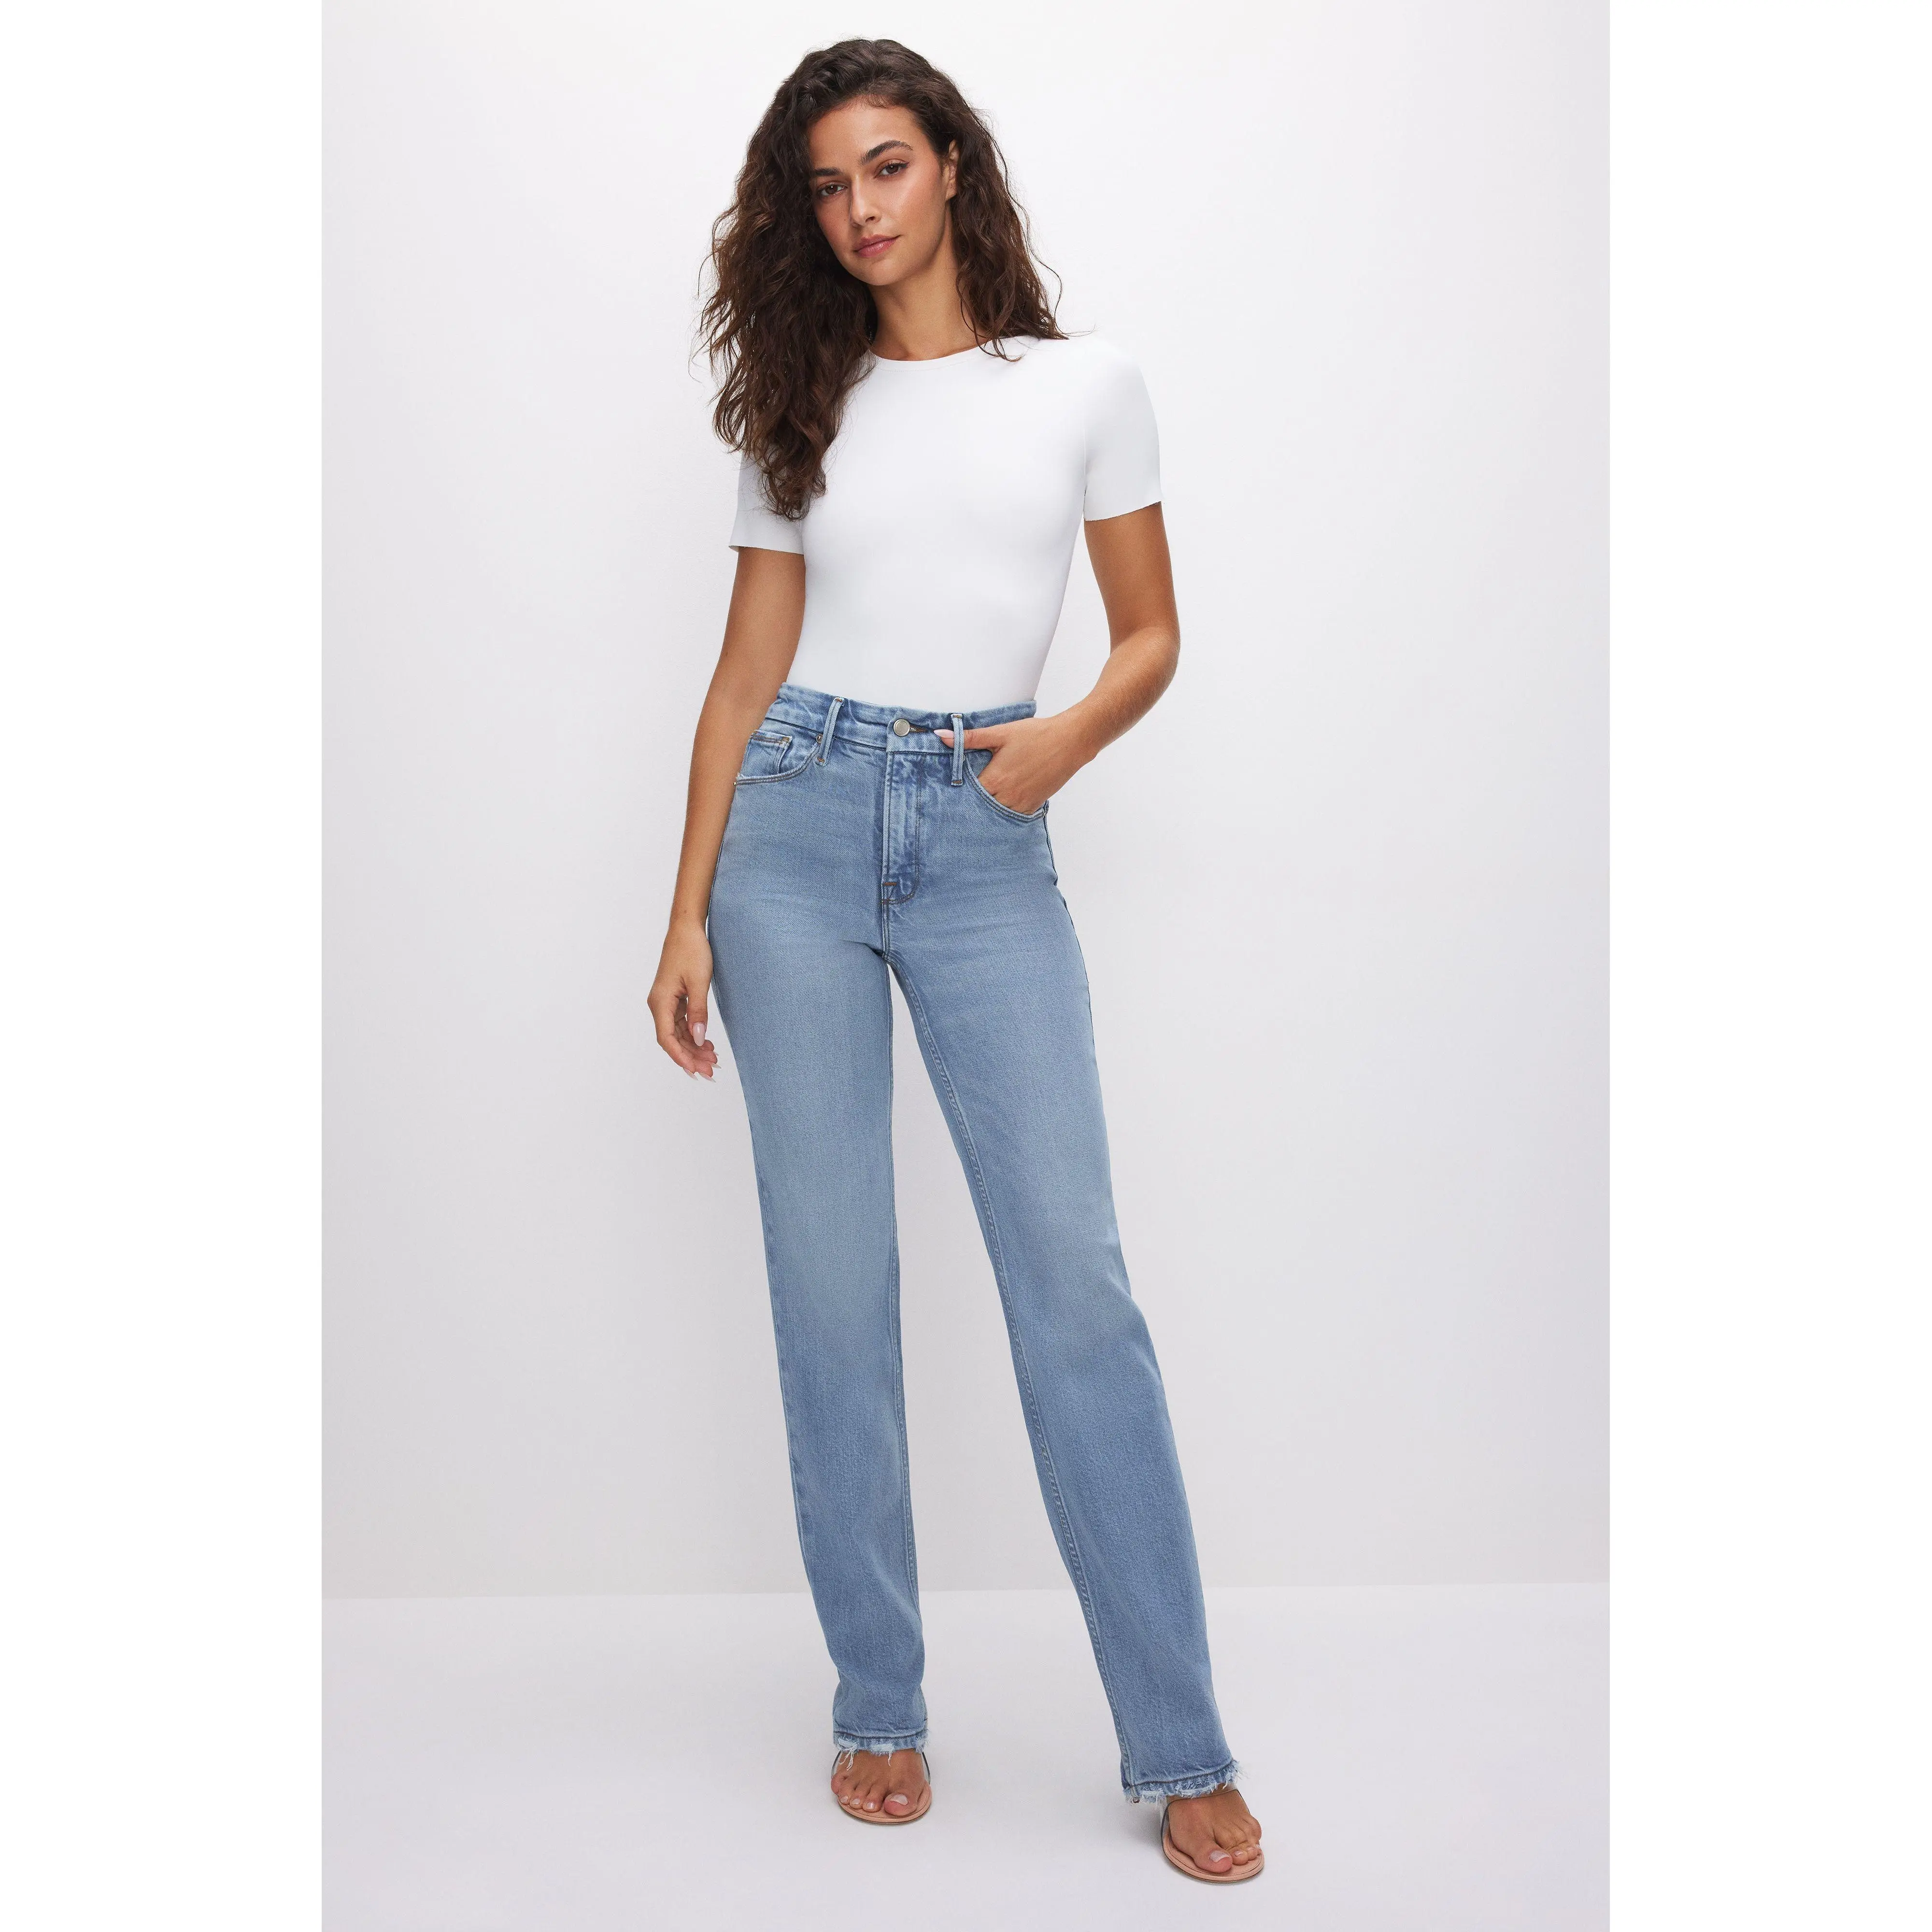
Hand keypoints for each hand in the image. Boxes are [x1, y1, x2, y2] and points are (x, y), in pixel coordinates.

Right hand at [648, 922, 719, 1078]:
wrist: (687, 929)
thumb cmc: (691, 950)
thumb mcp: (698, 982)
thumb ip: (698, 1012)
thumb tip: (698, 1038)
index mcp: (660, 1002)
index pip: (666, 1038)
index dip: (680, 1057)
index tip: (695, 1070)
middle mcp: (659, 1004)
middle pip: (672, 1039)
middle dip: (691, 1057)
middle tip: (711, 1071)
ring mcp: (666, 1002)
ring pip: (678, 1033)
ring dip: (693, 1047)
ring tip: (713, 1060)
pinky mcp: (675, 999)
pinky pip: (682, 1023)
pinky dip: (694, 1034)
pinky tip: (707, 1043)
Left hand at [934, 713, 1094, 816]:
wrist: (1071, 741)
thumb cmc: (1036, 734)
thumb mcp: (1000, 732)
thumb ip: (970, 738)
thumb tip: (941, 737)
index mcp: (995, 779)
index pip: (966, 795)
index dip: (957, 793)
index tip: (950, 791)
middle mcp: (1007, 796)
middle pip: (980, 808)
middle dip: (970, 804)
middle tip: (959, 803)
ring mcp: (1021, 804)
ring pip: (996, 815)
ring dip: (988, 810)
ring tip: (980, 804)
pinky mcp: (1034, 805)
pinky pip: (1013, 816)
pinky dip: (1005, 812)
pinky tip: (1000, 804)